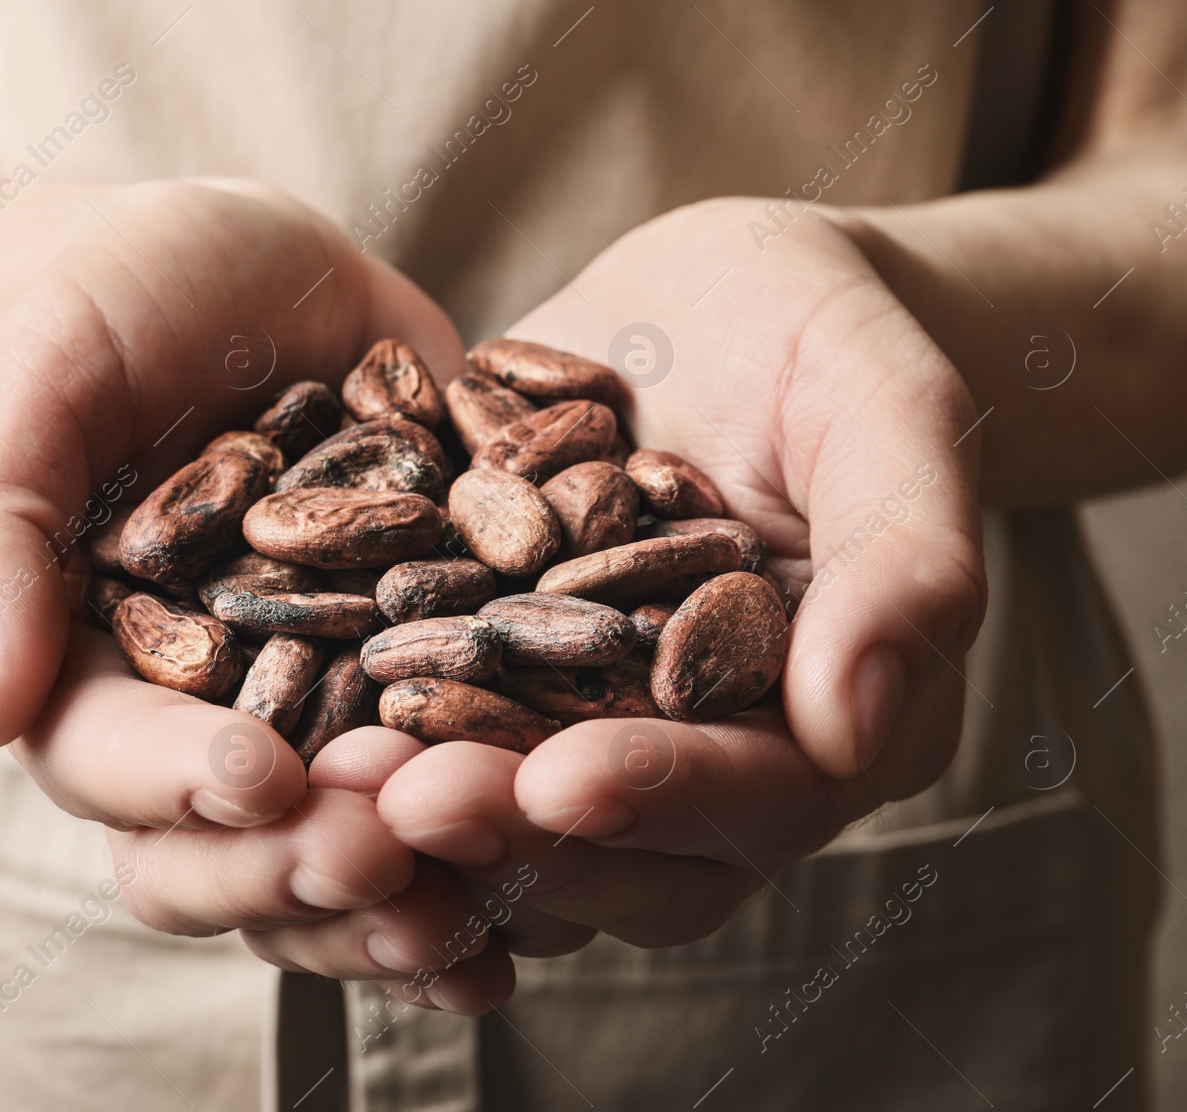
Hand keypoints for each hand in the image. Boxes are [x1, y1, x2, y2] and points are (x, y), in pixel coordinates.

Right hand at [0, 181, 510, 1009]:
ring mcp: (321, 717)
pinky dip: (505, 834)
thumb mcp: (46, 370)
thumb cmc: (128, 300)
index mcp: (84, 667)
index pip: (107, 760)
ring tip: (483, 898)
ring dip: (408, 892)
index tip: (264, 778)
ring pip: (342, 855)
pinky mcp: (425, 688)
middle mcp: (201, 720)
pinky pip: (457, 787)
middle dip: (301, 865)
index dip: (179, 783)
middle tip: (386, 849)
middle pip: (227, 848)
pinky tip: (568, 863)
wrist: (268, 276)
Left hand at [379, 197, 985, 949]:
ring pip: (514, 827)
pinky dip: (364, 748)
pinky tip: (280, 724)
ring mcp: (593, 727)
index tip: (561, 781)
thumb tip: (856, 725)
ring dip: (418, 821)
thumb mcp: (887, 410)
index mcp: (827, 720)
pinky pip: (433, 741)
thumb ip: (905, 559)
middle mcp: (708, 754)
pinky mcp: (499, 684)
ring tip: (324, 778)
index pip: (757, 797)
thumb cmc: (826, 337)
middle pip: (620, 846)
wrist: (719, 302)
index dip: (664, 798)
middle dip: (510, 833)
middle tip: (398, 802)